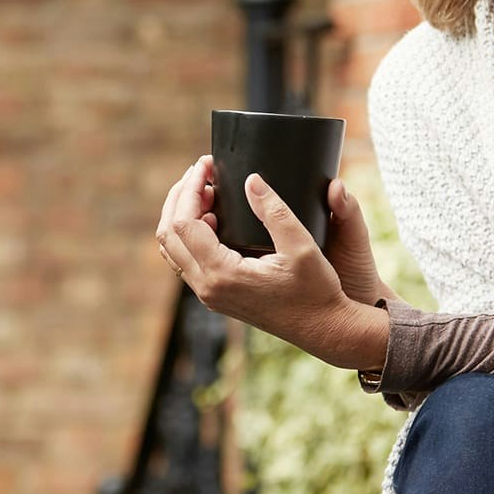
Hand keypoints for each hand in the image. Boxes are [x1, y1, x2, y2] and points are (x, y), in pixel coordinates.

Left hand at [157, 159, 384, 369]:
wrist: (325, 329)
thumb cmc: (317, 291)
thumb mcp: (301, 245)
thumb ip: (274, 211)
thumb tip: (251, 180)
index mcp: (222, 274)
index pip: (184, 223)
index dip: (190, 188)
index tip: (206, 165)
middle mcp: (207, 288)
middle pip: (168, 235)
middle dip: (179, 197)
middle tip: (202, 172)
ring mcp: (209, 295)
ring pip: (173, 249)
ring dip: (182, 215)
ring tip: (208, 191)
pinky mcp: (216, 296)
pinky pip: (186, 260)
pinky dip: (191, 234)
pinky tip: (214, 217)